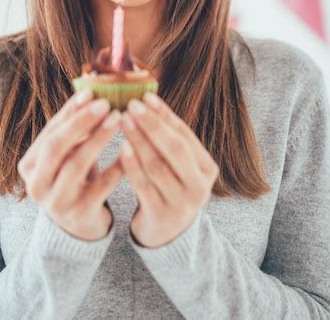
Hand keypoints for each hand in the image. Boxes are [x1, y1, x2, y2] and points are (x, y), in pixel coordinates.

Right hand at [18, 89, 122, 240]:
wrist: (77, 226)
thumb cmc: (73, 178)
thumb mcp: (66, 156)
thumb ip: (73, 129)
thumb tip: (90, 90)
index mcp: (29, 165)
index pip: (49, 132)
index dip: (69, 111)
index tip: (90, 92)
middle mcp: (37, 184)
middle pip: (56, 147)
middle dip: (80, 122)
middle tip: (104, 103)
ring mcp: (57, 201)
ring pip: (76, 165)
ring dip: (98, 139)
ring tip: (118, 119)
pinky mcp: (80, 214)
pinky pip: (101, 187)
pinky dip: (116, 166)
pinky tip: (130, 148)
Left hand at [119, 92, 218, 247]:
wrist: (166, 233)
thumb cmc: (168, 186)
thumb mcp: (177, 165)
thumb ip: (167, 138)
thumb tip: (146, 98)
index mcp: (207, 168)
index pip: (184, 135)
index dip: (164, 114)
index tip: (146, 96)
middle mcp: (199, 186)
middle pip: (174, 149)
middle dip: (153, 124)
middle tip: (132, 104)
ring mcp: (182, 203)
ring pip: (157, 165)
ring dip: (139, 140)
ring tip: (123, 121)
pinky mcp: (161, 216)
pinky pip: (144, 185)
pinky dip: (132, 165)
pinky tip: (121, 148)